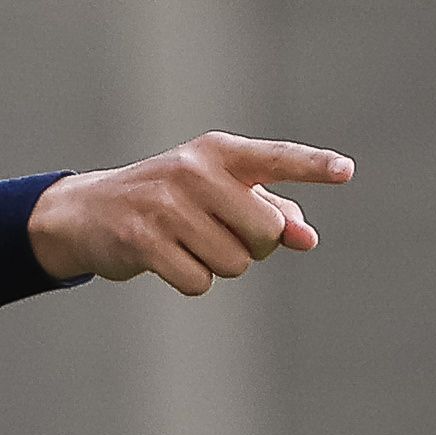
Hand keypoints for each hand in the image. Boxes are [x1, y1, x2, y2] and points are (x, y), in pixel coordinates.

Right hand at [34, 134, 348, 294]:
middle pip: (267, 232)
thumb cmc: (171, 201)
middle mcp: (194, 170)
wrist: (89, 212)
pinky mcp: (143, 240)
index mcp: (220, 152)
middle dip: (255, 247)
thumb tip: (307, 238)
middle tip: (220, 233)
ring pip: (235, 263)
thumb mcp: (219, 194)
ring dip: (219, 265)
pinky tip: (168, 260)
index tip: (346, 171)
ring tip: (187, 243)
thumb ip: (270, 210)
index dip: (313, 167)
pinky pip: (199, 282)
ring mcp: (166, 205)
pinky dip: (191, 281)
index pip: (276, 159)